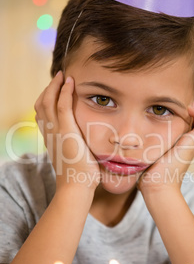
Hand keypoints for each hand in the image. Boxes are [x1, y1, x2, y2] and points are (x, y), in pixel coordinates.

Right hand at [34, 71, 99, 190]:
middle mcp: (49, 133)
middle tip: (58, 77)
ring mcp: (56, 132)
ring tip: (63, 76)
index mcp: (50, 139)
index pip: (42, 114)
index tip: (55, 90)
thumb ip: (74, 147)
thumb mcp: (73, 158)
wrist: (76, 187)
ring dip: (55, 86)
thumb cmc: (79, 177)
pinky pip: (62, 106)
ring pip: (48, 101)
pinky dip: (64, 91)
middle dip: (48, 88)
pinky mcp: (66, 131)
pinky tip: (70, 82)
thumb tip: (83, 144)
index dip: (46, 99)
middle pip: (41, 104)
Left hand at [138, 101, 193, 194]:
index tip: (181, 111)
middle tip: (187, 108)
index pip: (193, 133)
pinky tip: (188, 110)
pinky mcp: (192, 143)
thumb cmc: (150, 178)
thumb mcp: (148, 158)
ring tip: (188, 109)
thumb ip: (144, 151)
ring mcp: (193, 145)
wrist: (157, 187)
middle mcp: (190, 147)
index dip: (190, 121)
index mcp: (181, 150)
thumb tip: (123, 151)